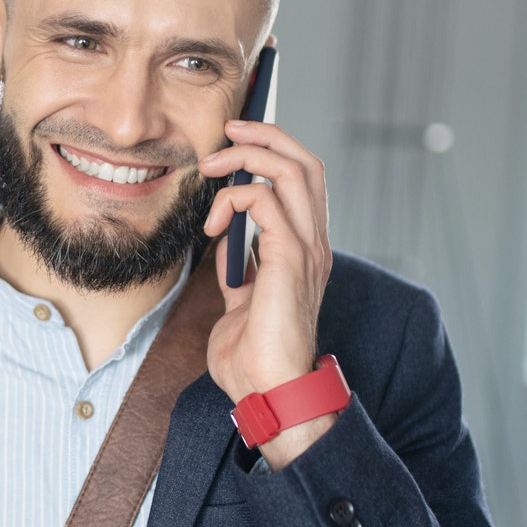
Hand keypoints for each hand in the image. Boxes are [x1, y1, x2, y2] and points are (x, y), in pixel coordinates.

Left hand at [199, 119, 335, 469]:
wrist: (270, 393)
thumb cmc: (254, 358)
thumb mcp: (241, 303)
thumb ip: (239, 270)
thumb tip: (225, 245)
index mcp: (306, 250)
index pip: (303, 180)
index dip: (274, 150)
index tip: (234, 142)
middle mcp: (314, 244)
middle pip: (305, 162)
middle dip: (264, 136)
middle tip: (226, 133)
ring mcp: (307, 250)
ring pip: (292, 170)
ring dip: (247, 158)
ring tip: (212, 168)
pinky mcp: (290, 260)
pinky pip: (267, 201)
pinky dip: (235, 199)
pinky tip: (213, 225)